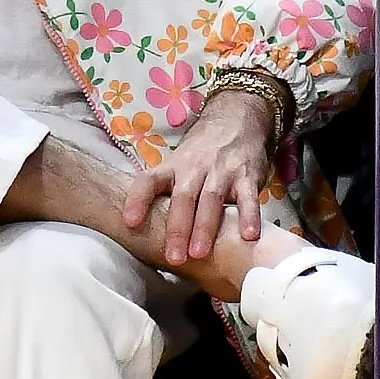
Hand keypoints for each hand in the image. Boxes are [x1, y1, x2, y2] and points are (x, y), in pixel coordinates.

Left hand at [122, 88, 273, 265]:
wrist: (236, 121)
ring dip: (205, 227)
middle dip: (177, 229)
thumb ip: (163, 193)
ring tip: (199, 253)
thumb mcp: (176, 166)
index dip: (138, 200)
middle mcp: (194, 168)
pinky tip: (249, 236)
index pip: (149, 181)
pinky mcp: (248, 176)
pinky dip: (249, 216)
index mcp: (171, 168)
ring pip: (212, 199)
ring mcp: (222, 172)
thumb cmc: (199, 155)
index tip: (129, 222)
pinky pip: (248, 198)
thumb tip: (139, 230)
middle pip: (183, 198)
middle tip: (174, 257)